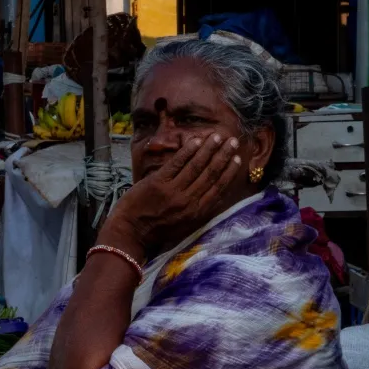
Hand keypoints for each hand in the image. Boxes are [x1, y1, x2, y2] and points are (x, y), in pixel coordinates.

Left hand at [103, 133, 241, 257]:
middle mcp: (189, 201)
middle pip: (211, 174)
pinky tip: (196, 140)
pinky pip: (177, 163)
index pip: (219, 189)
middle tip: (233, 142)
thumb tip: (217, 194)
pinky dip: (187, 151)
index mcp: (197, 213)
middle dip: (223, 156)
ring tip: (218, 136)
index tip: (238, 160)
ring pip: (196, 166)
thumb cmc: (157, 229)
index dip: (229, 173)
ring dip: (209, 149)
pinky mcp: (158, 183)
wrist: (130, 232)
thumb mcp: (185, 225)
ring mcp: (173, 191)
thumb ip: (200, 209)